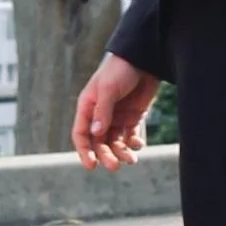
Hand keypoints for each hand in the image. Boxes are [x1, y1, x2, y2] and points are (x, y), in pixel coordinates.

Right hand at [71, 52, 159, 171]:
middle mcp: (100, 115)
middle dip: (106, 155)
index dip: (84, 151)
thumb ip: (102, 111)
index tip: (91, 165)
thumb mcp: (108, 89)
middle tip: (115, 166)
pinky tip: (138, 144)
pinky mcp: (133, 116)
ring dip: (121, 152)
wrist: (144, 58)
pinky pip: (130, 136)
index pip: (81, 134)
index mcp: (88, 106)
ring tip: (132, 159)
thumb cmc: (120, 69)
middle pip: (99, 142)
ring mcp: (117, 116)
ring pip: (115, 142)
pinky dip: (133, 142)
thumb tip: (95, 134)